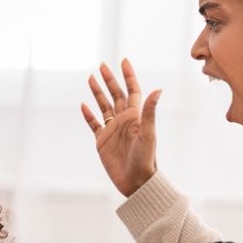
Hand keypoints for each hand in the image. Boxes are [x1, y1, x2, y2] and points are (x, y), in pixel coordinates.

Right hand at [79, 58, 160, 197]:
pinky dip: (88, 115)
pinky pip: (94, 124)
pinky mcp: (102, 141)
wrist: (136, 182)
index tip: (123, 61)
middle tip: (102, 65)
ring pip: (103, 106)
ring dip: (98, 92)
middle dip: (110, 80)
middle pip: (115, 95)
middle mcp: (123, 120)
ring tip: (91, 78)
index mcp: (135, 116)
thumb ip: (150, 111)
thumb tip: (158, 90)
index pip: (132, 90)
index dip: (128, 76)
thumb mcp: (148, 134)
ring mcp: (112, 130)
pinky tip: (84, 105)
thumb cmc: (145, 159)